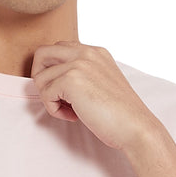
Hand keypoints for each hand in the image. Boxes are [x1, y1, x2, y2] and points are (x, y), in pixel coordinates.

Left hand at [30, 41, 157, 150]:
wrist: (135, 127)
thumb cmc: (120, 113)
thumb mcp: (101, 83)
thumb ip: (81, 74)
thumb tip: (53, 80)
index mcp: (95, 52)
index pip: (58, 49)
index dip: (53, 72)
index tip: (65, 92)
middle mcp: (86, 52)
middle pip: (41, 53)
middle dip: (41, 78)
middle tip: (55, 97)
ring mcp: (78, 64)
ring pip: (40, 78)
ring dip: (50, 99)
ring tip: (70, 111)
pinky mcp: (71, 80)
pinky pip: (45, 94)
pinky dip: (54, 110)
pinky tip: (73, 116)